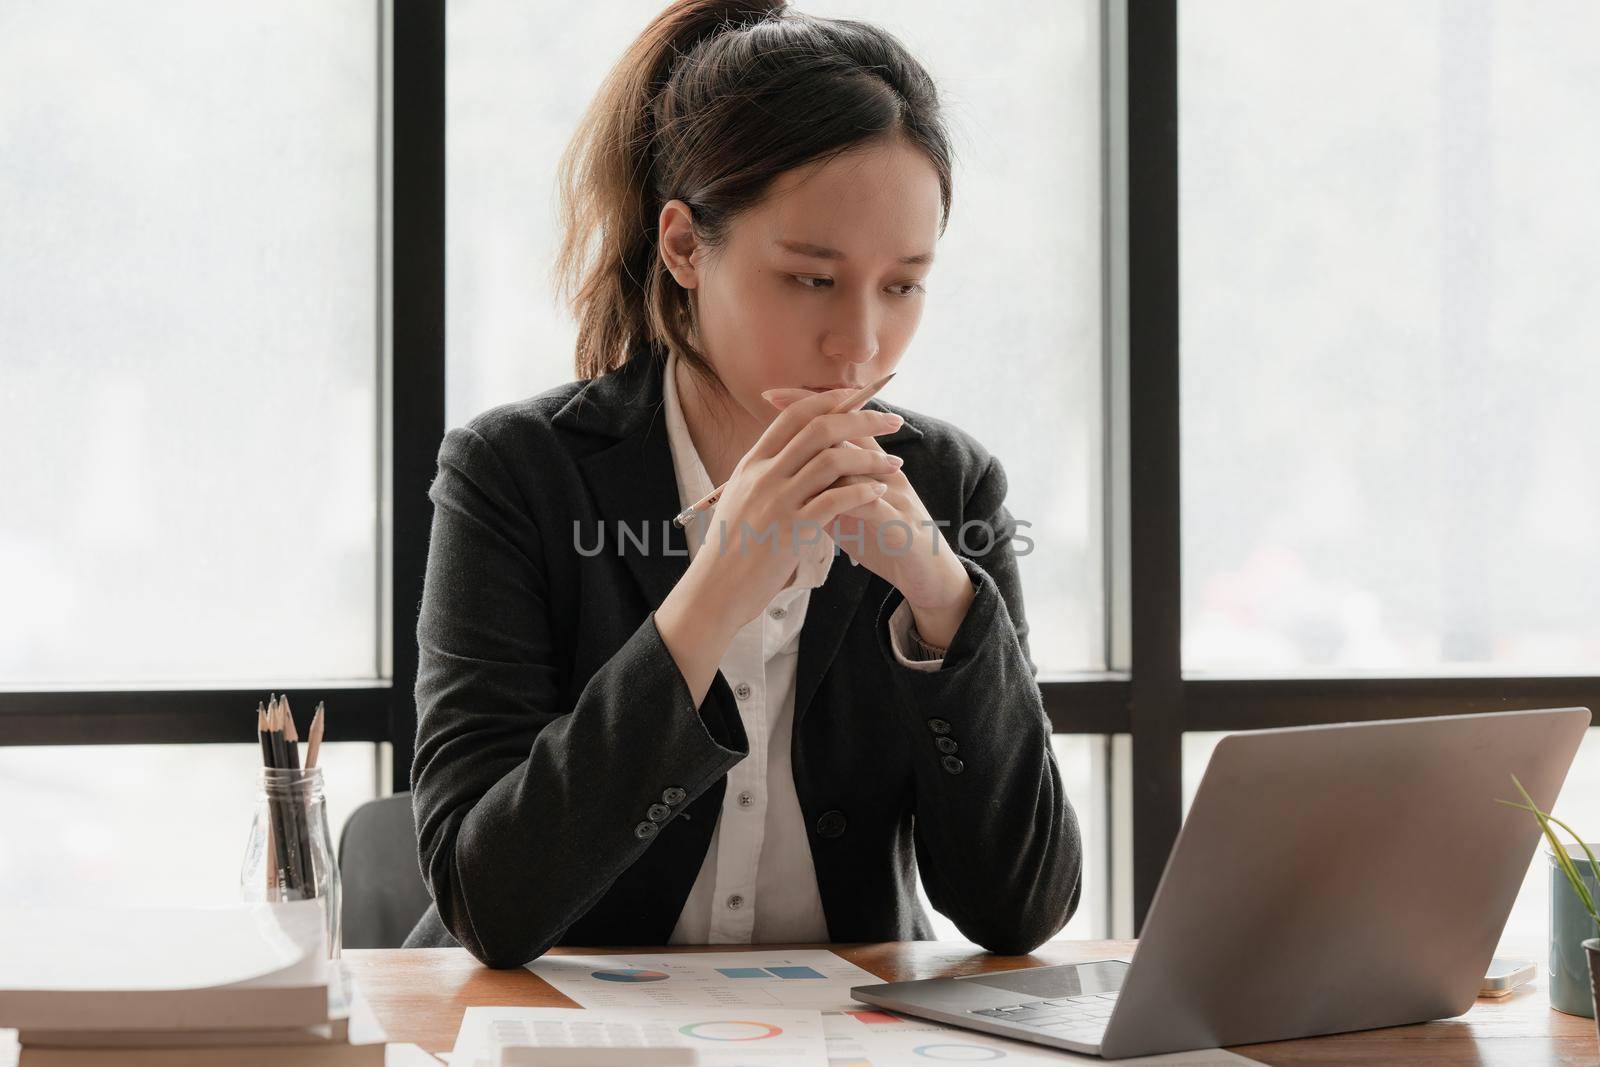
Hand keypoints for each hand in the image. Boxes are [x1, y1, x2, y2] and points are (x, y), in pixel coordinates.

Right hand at [676, 386, 907, 631]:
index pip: (794, 415)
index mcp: (753, 463)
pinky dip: (863, 492)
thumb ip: (765, 474)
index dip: (829, 401)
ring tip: (895, 465)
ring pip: (832, 461)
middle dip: (862, 420)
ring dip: (871, 459)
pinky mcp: (792, 531)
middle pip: (820, 428)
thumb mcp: (741, 498)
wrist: (715, 589)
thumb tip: (788, 454)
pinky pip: (836, 501)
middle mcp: (764, 475)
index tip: (857, 398)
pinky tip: (880, 492)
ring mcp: (778, 501)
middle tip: (893, 422)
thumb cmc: (730, 549)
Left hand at [762, 389, 975, 644]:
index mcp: (868, 465)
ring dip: (822, 454)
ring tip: (785, 444)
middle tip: (771, 399)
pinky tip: (817, 499)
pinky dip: (847, 499)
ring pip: (858, 464)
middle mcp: (883, 470)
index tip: (769, 395)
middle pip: (848, 430)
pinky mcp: (902, 525)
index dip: (806, 406)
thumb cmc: (881, 537)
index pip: (838, 424)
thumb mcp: (845, 509)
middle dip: (809, 414)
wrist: (925, 572)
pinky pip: (873, 506)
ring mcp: (895, 495)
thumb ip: (821, 488)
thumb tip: (784, 472)